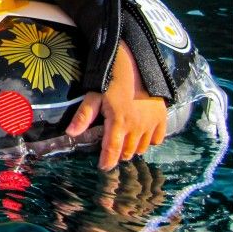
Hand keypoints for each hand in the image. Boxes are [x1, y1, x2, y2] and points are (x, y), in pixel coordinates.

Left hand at [65, 40, 166, 170]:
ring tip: (125, 142)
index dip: (107, 161)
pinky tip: (141, 134)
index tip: (103, 167)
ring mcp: (152, 123)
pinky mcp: (162, 117)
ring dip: (133, 148)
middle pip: (128, 151)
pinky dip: (150, 141)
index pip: (112, 150)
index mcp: (119, 122)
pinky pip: (158, 139)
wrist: (136, 63)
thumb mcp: (94, 95)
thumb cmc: (111, 78)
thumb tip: (70, 133)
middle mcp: (137, 126)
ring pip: (143, 147)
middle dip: (118, 154)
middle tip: (111, 150)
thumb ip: (83, 116)